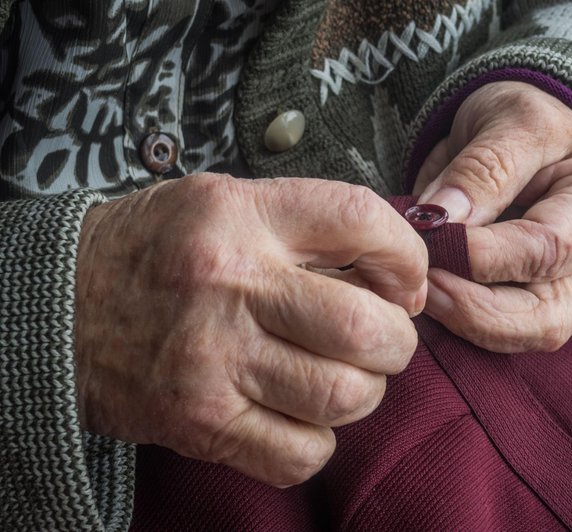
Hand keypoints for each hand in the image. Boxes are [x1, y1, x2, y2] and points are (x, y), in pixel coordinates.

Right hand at [74, 174, 426, 486]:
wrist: (56, 303)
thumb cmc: (155, 250)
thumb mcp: (226, 203)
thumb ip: (309, 226)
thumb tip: (392, 274)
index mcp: (241, 216)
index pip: (360, 219)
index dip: (406, 255)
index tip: (403, 280)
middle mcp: (231, 285)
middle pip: (368, 327)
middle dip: (397, 339)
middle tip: (380, 337)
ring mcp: (214, 359)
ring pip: (345, 396)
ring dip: (363, 390)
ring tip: (338, 374)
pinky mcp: (200, 421)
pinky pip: (301, 453)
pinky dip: (318, 440)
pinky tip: (300, 414)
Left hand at [414, 81, 571, 352]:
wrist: (516, 135)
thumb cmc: (524, 121)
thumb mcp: (512, 120)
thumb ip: (483, 168)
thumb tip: (442, 219)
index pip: (547, 248)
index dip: (483, 255)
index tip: (429, 242)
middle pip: (545, 316)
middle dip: (475, 310)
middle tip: (422, 283)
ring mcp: (563, 289)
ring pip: (523, 337)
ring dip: (464, 323)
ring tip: (420, 289)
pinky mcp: (528, 303)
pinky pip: (497, 333)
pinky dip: (458, 322)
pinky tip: (428, 295)